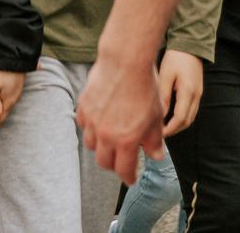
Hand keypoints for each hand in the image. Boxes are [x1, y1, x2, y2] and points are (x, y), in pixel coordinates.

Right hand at [78, 50, 164, 185]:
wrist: (126, 61)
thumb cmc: (144, 87)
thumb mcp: (156, 116)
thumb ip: (154, 139)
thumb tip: (155, 155)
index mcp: (125, 140)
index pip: (123, 169)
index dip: (128, 177)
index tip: (131, 179)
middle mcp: (106, 135)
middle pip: (104, 162)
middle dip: (113, 165)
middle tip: (121, 161)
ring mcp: (92, 121)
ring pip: (91, 145)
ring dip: (100, 147)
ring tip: (110, 140)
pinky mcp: (84, 107)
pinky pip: (83, 125)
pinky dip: (90, 128)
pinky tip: (99, 121)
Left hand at [158, 50, 204, 135]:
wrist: (190, 44)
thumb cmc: (176, 57)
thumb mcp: (165, 75)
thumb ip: (163, 97)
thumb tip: (159, 116)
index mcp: (188, 91)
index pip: (180, 118)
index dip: (169, 129)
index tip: (159, 134)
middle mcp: (196, 95)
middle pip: (187, 121)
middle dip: (173, 130)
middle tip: (159, 133)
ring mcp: (199, 93)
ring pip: (190, 117)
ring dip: (178, 124)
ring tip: (163, 126)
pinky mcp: (197, 91)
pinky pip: (191, 109)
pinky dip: (182, 117)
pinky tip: (170, 115)